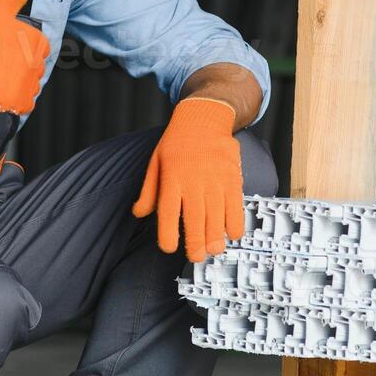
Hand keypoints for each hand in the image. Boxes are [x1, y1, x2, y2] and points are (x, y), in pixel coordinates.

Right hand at [0, 0, 49, 113]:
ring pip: (28, 85)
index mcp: (37, 42)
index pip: (38, 47)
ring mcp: (27, 86)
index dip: (21, 47)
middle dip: (18, 66)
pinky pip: (23, 104)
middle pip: (33, 67)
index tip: (3, 48)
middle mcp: (37, 64)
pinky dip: (13, 100)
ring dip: (16, 83)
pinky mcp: (17, 103)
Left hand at [131, 97, 244, 261]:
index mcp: (172, 179)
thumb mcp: (155, 162)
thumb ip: (149, 191)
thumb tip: (138, 213)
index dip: (168, 234)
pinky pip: (236, 206)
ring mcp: (215, 180)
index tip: (168, 248)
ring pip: (217, 217)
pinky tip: (231, 234)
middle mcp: (194, 182)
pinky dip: (235, 223)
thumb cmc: (177, 142)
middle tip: (196, 257)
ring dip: (216, 238)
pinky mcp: (233, 178)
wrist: (204, 118)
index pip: (168, 212)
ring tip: (213, 251)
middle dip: (196, 244)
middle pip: (195, 220)